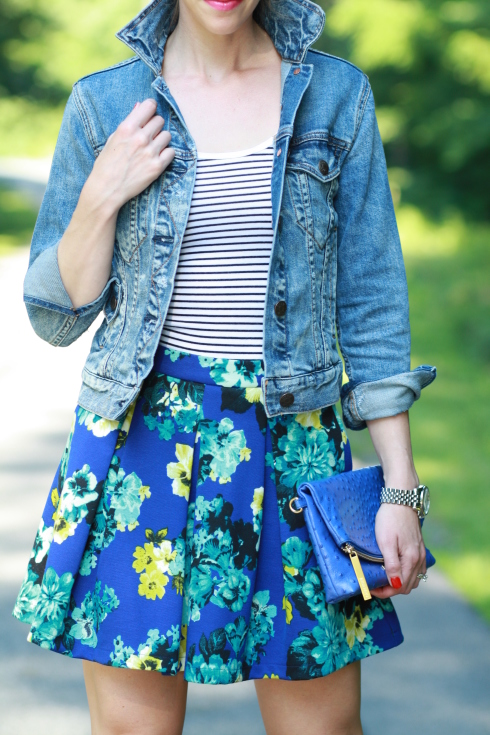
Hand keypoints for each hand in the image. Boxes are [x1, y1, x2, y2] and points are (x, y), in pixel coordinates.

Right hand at [86, 98, 174, 212]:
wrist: (107, 189)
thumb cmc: (107, 164)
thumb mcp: (113, 139)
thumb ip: (129, 123)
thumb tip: (140, 106)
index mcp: (127, 127)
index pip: (149, 106)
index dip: (151, 109)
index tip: (149, 114)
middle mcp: (140, 137)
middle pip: (160, 120)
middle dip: (155, 126)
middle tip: (148, 135)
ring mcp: (150, 152)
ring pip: (167, 135)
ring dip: (161, 140)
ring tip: (152, 148)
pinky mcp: (157, 166)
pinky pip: (171, 152)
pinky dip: (166, 154)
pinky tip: (157, 158)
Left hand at [370, 502, 426, 597]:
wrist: (401, 500)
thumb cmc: (390, 519)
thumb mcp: (386, 542)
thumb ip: (392, 565)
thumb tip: (395, 585)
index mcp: (411, 560)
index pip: (399, 587)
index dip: (384, 592)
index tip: (370, 588)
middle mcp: (419, 559)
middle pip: (407, 586)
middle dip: (391, 589)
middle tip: (374, 584)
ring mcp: (421, 554)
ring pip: (414, 579)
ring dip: (400, 583)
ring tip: (384, 578)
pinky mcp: (420, 548)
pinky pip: (418, 570)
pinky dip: (408, 575)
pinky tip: (397, 570)